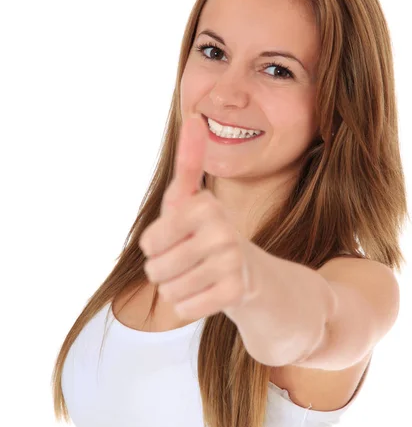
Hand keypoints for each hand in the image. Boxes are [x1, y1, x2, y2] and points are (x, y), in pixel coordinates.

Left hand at [138, 114, 254, 320]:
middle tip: (189, 260)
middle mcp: (222, 232)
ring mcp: (232, 264)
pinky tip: (207, 292)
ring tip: (198, 275)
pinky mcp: (236, 294)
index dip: (155, 246)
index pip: (149, 243)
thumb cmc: (207, 232)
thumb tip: (195, 117)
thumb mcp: (192, 199)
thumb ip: (189, 161)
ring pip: (168, 291)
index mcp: (204, 207)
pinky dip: (189, 305)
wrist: (248, 271)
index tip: (179, 238)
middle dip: (164, 269)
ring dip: (176, 288)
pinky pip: (184, 309)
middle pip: (155, 269)